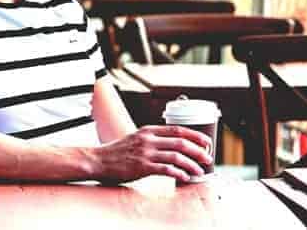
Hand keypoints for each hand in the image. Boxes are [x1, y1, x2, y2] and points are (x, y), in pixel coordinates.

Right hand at [94, 125, 212, 183]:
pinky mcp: (142, 167)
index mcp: (148, 130)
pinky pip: (166, 170)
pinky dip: (179, 173)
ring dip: (192, 164)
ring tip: (200, 170)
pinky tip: (185, 177)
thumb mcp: (136, 138)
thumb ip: (152, 140)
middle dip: (198, 150)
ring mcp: (145, 153)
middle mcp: (148, 140)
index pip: (177, 129)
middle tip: (207, 158)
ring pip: (176, 157)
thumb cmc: (117, 152)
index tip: (206, 142)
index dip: (195, 135)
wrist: (99, 160)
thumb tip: (171, 145)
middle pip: (180, 142)